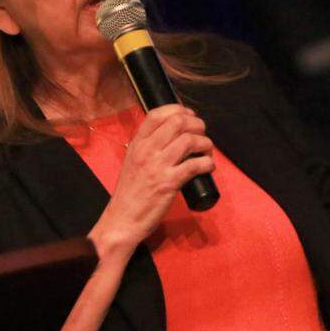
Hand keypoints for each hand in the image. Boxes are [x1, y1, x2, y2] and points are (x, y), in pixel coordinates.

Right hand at [88, 105, 213, 259]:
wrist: (122, 219)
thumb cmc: (130, 193)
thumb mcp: (133, 162)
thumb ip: (148, 147)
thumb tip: (173, 136)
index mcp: (137, 143)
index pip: (157, 114)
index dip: (179, 110)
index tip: (190, 117)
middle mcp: (146, 150)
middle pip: (178, 122)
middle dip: (197, 125)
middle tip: (202, 136)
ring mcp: (157, 166)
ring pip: (189, 140)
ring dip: (205, 144)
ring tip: (206, 153)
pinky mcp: (168, 183)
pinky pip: (195, 165)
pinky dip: (207, 164)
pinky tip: (207, 167)